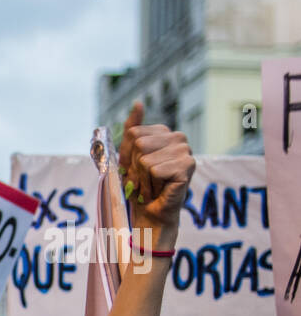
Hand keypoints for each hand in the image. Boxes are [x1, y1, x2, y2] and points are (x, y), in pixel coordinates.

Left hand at [119, 102, 194, 251]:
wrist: (150, 212)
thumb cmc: (139, 185)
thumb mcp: (128, 156)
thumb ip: (132, 128)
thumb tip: (138, 102)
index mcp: (164, 132)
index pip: (133, 133)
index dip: (127, 156)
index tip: (134, 168)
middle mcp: (178, 138)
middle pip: (139, 144)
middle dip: (134, 167)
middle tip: (143, 179)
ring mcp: (185, 151)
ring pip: (145, 159)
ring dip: (142, 178)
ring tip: (151, 185)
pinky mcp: (187, 166)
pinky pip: (154, 170)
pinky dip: (150, 184)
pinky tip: (160, 189)